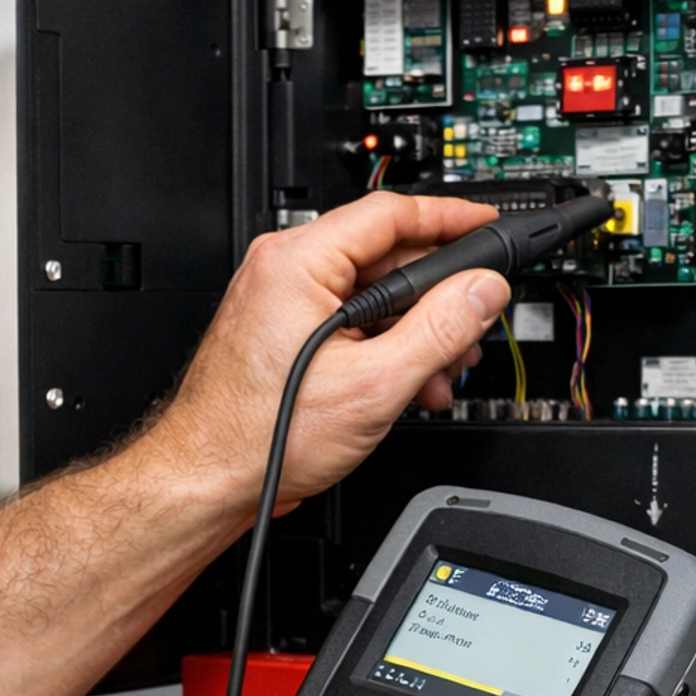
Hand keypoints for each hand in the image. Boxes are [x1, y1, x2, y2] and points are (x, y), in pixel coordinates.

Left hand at [153, 193, 507, 514]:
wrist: (210, 480)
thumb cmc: (260, 436)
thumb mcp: (373, 384)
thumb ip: (438, 330)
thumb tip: (481, 291)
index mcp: (296, 263)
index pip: (389, 214)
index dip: (448, 218)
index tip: (484, 228)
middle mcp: (283, 272)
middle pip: (385, 257)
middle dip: (439, 296)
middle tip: (475, 320)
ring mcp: (282, 304)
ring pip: (373, 296)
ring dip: (417, 331)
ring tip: (441, 369)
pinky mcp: (285, 335)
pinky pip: (351, 323)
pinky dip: (386, 347)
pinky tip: (409, 382)